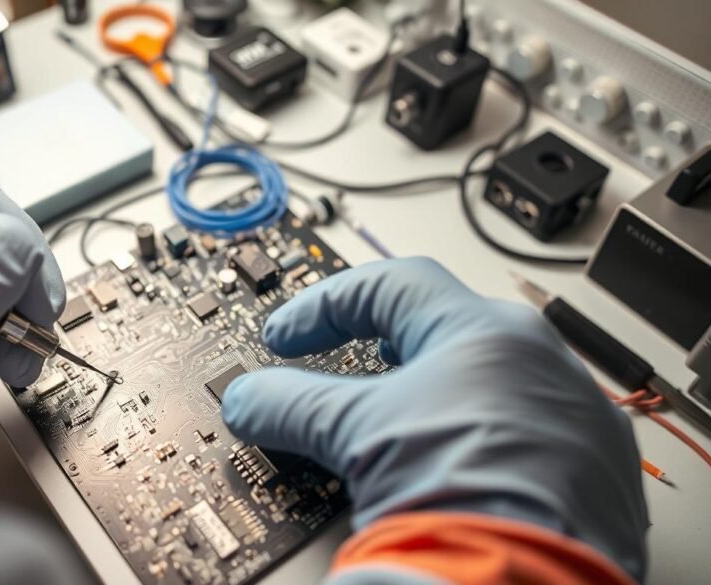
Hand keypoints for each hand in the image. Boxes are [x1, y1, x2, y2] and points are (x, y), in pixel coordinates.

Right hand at [221, 258, 646, 579]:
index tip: (288, 338)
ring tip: (394, 426)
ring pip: (492, 381)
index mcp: (485, 331)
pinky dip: (477, 440)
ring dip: (434, 394)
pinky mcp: (591, 470)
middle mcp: (541, 360)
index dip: (324, 307)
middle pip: (446, 327)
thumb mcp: (351, 436)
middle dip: (383, 346)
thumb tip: (250, 401)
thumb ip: (290, 405)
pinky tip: (452, 470)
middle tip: (343, 369)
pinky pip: (525, 434)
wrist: (524, 584)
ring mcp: (573, 415)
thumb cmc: (456, 496)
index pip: (389, 286)